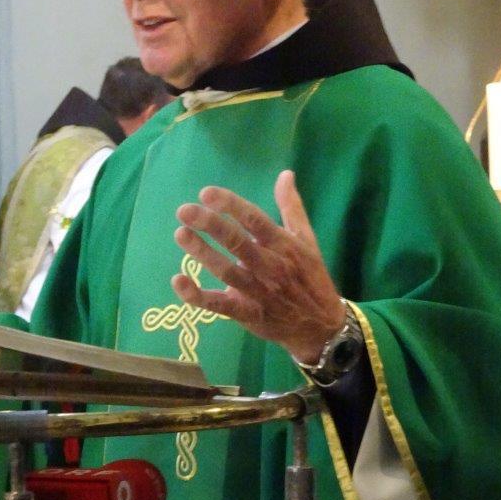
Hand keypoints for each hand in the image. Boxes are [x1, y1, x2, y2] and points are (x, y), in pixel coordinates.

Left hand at [172, 170, 345, 362]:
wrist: (321, 326)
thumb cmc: (311, 276)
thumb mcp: (307, 239)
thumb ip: (291, 206)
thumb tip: (285, 173)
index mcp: (284, 245)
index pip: (256, 220)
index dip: (232, 206)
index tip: (207, 193)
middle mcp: (271, 266)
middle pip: (238, 243)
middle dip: (211, 225)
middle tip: (185, 210)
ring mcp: (259, 292)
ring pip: (226, 271)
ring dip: (202, 254)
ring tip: (181, 234)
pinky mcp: (248, 314)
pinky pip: (220, 306)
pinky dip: (198, 296)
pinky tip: (178, 281)